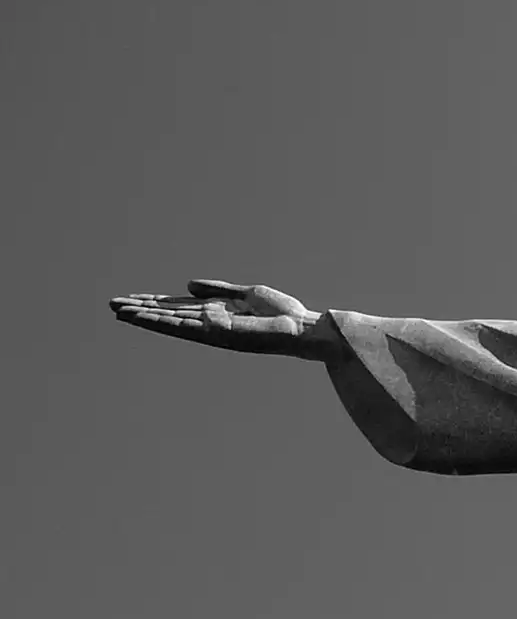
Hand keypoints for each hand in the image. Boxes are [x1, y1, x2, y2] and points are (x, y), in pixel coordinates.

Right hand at [110, 280, 328, 359]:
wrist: (304, 328)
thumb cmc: (284, 313)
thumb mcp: (247, 293)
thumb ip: (218, 289)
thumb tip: (187, 284)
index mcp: (217, 313)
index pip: (178, 307)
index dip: (154, 303)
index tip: (131, 300)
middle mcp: (210, 323)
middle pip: (168, 315)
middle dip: (141, 310)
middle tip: (111, 305)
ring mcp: (212, 330)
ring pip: (170, 322)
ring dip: (143, 317)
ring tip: (117, 311)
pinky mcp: (217, 333)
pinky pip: (184, 326)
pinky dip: (161, 321)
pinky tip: (143, 317)